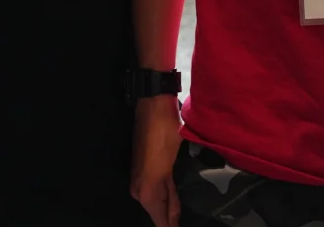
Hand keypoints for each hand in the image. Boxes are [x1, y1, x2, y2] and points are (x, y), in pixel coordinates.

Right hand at [130, 95, 183, 226]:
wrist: (152, 107)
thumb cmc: (164, 134)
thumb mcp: (170, 168)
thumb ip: (172, 196)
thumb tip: (172, 220)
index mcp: (146, 193)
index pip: (161, 223)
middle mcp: (138, 191)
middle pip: (158, 214)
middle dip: (171, 220)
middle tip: (185, 221)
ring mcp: (138, 182)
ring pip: (157, 204)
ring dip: (169, 209)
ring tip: (183, 214)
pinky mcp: (142, 172)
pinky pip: (156, 193)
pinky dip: (166, 198)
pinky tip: (176, 198)